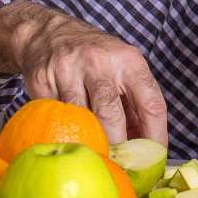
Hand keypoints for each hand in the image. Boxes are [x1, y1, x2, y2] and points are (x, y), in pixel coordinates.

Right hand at [15, 9, 168, 147]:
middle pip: (111, 116)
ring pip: (80, 119)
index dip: (155, 137)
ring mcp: (68, 69)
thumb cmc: (95, 59)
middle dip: (116, 146)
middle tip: (118, 164)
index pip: (151, 104)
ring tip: (93, 153)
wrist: (48, 33)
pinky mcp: (42, 79)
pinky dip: (62, 129)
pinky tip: (66, 131)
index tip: (152, 159)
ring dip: (88, 140)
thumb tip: (145, 151)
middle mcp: (99, 62)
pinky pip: (55, 116)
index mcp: (129, 61)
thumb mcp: (123, 70)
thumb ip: (136, 105)